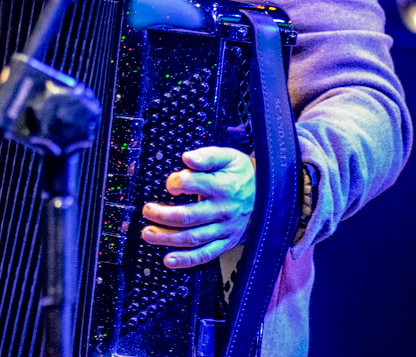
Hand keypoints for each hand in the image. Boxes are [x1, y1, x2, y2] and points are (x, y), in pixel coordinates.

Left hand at [140, 147, 254, 269]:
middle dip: (162, 215)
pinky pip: (205, 255)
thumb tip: (186, 158)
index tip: (169, 183)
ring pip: (193, 238)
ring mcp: (225, 230)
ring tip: (148, 234)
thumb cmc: (242, 174)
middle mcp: (223, 210)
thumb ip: (206, 156)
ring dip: (167, 238)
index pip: (193, 184)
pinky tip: (168, 260)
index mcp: (223, 186)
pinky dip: (186, 260)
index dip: (176, 182)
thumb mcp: (228, 157)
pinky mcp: (226, 243)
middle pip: (188, 216)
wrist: (268, 196)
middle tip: (147, 210)